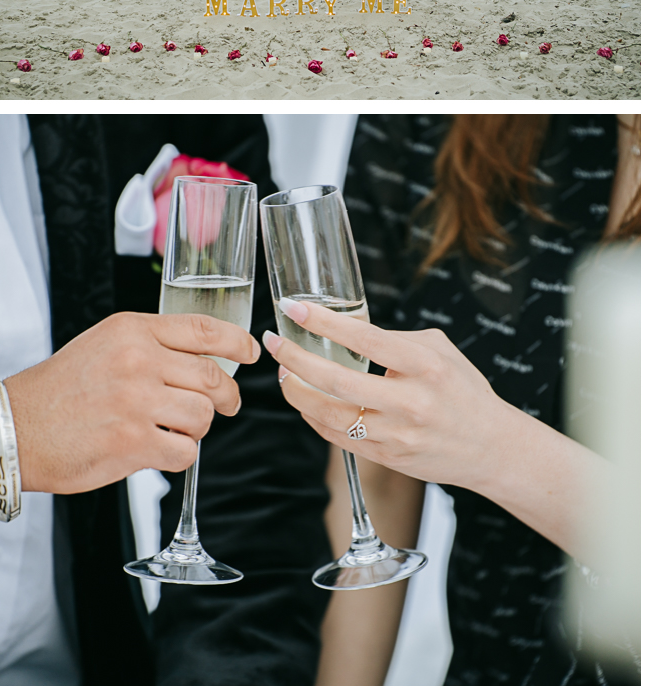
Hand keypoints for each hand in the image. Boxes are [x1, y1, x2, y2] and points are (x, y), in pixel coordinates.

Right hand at [0, 312, 259, 496]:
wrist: (14, 427)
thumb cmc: (60, 388)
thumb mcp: (105, 344)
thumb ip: (152, 345)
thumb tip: (203, 359)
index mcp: (133, 330)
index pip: (204, 330)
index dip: (238, 342)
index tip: (252, 352)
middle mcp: (137, 360)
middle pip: (213, 377)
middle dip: (227, 397)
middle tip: (226, 406)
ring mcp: (136, 402)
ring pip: (203, 416)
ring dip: (198, 428)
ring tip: (177, 430)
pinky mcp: (132, 444)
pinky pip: (185, 452)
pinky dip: (181, 456)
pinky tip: (161, 451)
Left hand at [261, 298, 510, 491]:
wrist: (491, 447)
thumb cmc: (463, 390)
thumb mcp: (440, 349)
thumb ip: (396, 339)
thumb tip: (349, 331)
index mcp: (425, 366)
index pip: (365, 339)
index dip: (325, 323)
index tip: (296, 309)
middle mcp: (410, 402)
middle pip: (337, 381)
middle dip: (296, 359)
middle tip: (275, 342)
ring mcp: (396, 434)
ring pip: (330, 414)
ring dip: (298, 392)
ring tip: (283, 373)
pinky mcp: (386, 457)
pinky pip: (337, 437)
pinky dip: (314, 417)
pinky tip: (305, 399)